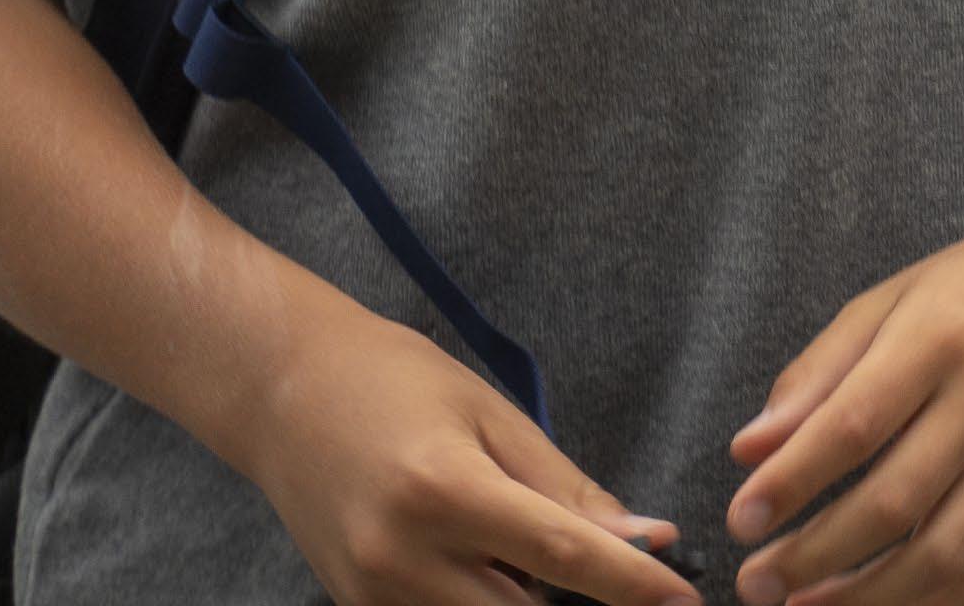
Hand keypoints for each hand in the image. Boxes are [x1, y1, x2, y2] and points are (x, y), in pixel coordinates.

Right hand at [240, 296, 689, 605]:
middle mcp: (404, 556)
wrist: (277, 389)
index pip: (565, 557)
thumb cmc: (391, 380)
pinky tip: (487, 564)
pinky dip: (482, 600)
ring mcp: (374, 593)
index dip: (636, 585)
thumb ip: (564, 485)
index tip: (686, 597)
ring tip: (531, 553)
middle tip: (622, 577)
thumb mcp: (488, 412)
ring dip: (527, 601)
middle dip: (585, 603)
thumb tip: (639, 537)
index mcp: (445, 490)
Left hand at [720, 209, 963, 605]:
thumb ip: (819, 372)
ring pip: (940, 556)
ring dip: (864, 597)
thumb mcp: (894, 297)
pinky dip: (928, 604)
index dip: (792, 481)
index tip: (740, 518)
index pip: (854, 424)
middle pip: (893, 501)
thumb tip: (750, 450)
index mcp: (940, 338)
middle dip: (813, 555)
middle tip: (754, 581)